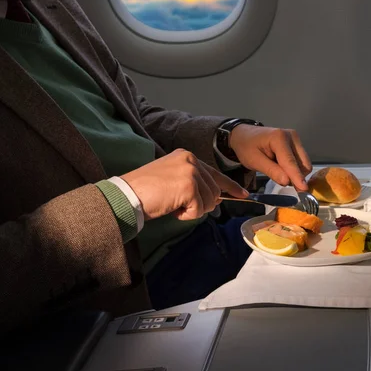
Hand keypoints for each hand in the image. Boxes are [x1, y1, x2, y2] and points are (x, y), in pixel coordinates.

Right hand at [121, 149, 247, 220]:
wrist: (128, 195)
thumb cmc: (146, 191)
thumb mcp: (173, 180)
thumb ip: (195, 184)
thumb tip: (217, 198)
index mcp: (187, 156)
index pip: (215, 172)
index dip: (230, 186)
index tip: (243, 194)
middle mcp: (190, 160)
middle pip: (214, 190)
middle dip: (204, 204)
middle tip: (183, 207)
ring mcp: (190, 173)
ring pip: (209, 200)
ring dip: (193, 210)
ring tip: (174, 206)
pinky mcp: (189, 187)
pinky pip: (199, 209)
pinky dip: (186, 215)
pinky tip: (173, 210)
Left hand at [229, 125, 311, 190]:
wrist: (244, 135)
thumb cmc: (246, 147)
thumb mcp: (254, 161)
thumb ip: (271, 171)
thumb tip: (287, 181)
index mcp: (279, 137)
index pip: (290, 161)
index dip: (297, 176)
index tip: (304, 189)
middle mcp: (291, 136)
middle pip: (303, 163)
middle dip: (296, 176)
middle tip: (281, 181)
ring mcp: (295, 139)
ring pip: (304, 163)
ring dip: (295, 173)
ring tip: (278, 172)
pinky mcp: (296, 143)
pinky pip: (301, 161)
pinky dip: (294, 169)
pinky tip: (282, 168)